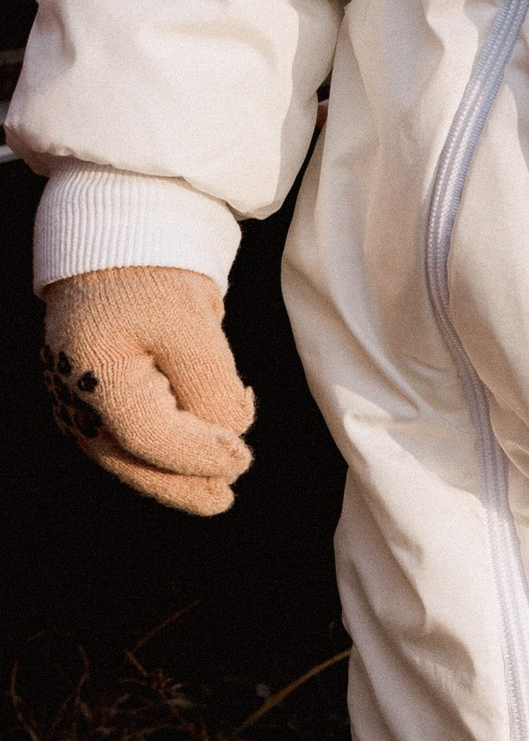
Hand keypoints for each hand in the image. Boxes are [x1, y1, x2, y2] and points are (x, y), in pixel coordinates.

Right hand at [41, 266, 255, 512]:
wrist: (118, 242)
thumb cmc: (155, 276)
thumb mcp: (194, 326)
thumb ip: (212, 388)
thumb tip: (230, 440)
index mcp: (95, 373)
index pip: (151, 438)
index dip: (198, 456)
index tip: (242, 462)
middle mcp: (74, 396)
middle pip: (133, 459)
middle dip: (182, 484)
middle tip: (225, 498)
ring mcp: (74, 400)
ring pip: (127, 455)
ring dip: (173, 470)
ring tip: (217, 485)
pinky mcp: (86, 397)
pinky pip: (123, 436)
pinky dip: (160, 447)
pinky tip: (199, 443)